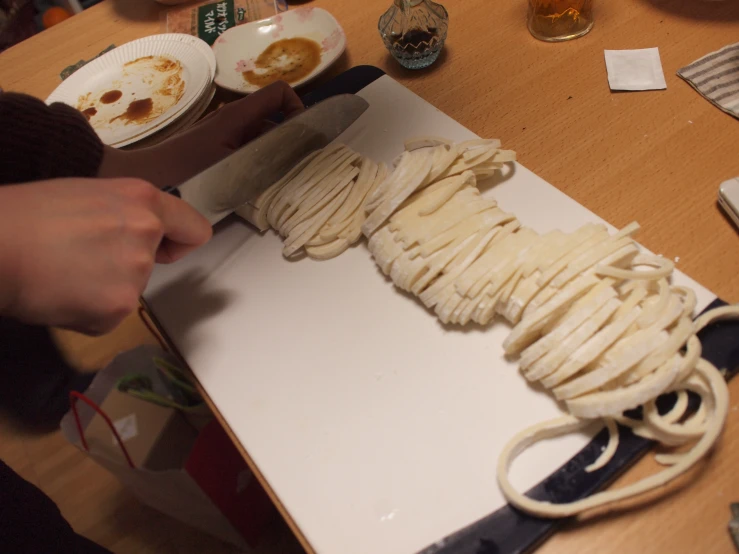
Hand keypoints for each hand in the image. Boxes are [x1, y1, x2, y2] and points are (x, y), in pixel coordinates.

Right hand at [0, 178, 211, 334]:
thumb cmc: (27, 214)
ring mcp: (136, 274)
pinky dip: (87, 313)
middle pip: (152, 263)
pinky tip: (60, 293)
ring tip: (63, 272)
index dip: (179, 242)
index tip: (162, 250)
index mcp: (144, 201)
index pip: (195, 230)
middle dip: (124, 265)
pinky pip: (109, 316)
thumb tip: (139, 236)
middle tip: (79, 256)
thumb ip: (126, 214)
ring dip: (103, 289)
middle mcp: (148, 234)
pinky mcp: (118, 308)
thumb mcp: (89, 195)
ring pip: (129, 290)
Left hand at [100, 81, 303, 188]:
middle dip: (289, 140)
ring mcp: (224, 135)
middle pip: (273, 120)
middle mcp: (233, 120)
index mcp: (238, 115)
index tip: (304, 137)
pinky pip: (246, 151)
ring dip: (272, 157)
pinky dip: (255, 165)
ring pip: (260, 139)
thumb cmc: (186, 171)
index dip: (298, 109)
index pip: (280, 94)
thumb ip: (264, 159)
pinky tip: (253, 188)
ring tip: (276, 182)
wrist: (147, 178)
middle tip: (297, 168)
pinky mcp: (216, 151)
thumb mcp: (231, 166)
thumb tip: (292, 157)